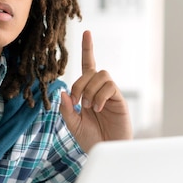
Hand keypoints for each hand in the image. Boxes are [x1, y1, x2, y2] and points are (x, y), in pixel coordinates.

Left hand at [60, 30, 132, 152]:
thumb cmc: (91, 139)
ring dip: (90, 90)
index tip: (87, 32)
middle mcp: (99, 89)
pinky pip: (110, 86)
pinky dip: (100, 96)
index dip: (88, 49)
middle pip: (90, 71)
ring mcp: (110, 94)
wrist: (106, 150)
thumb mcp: (73, 125)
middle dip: (79, 84)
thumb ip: (66, 109)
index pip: (88, 66)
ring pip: (101, 75)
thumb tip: (63, 92)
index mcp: (87, 92)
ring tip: (89, 107)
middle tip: (77, 103)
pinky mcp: (119, 100)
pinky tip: (97, 108)